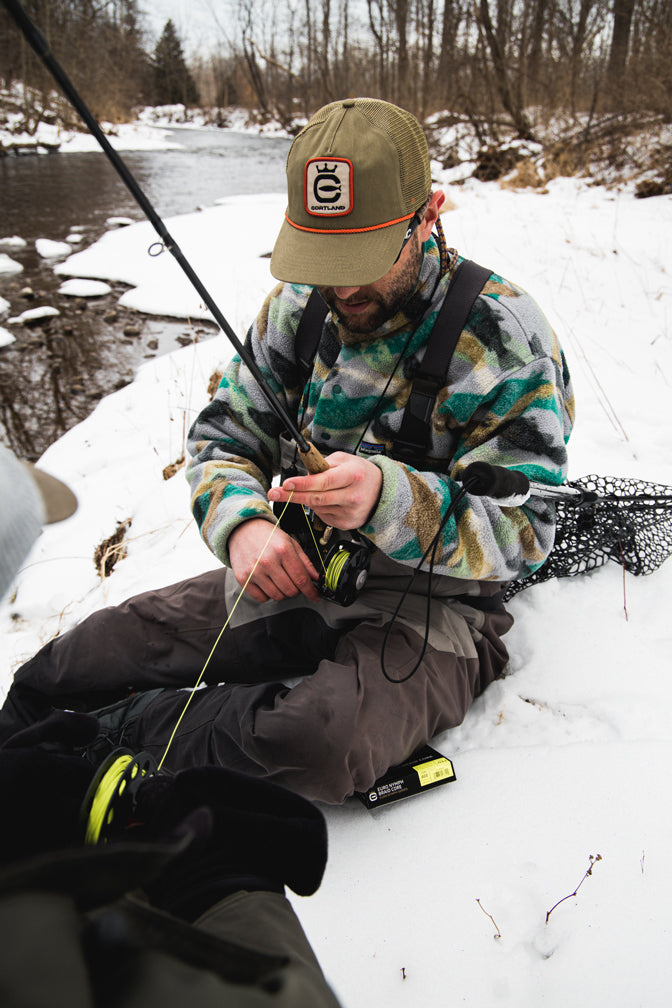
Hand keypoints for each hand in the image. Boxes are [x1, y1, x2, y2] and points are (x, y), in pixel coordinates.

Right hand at [228, 518, 320, 602]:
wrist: (243, 530)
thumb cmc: (268, 537)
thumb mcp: (290, 543)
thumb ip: (305, 562)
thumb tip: (316, 578)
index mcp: (283, 550)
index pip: (301, 579)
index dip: (311, 591)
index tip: (315, 596)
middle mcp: (268, 561)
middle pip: (290, 590)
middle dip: (296, 590)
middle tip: (293, 582)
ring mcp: (254, 571)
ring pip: (277, 596)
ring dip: (282, 592)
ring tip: (279, 580)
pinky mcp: (243, 578)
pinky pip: (261, 598)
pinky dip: (267, 595)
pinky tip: (267, 583)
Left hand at [267, 452, 382, 530]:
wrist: (382, 492)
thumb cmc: (360, 473)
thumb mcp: (344, 460)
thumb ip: (322, 465)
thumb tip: (302, 473)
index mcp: (353, 475)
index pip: (323, 481)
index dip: (303, 484)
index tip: (286, 484)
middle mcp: (353, 495)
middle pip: (316, 498)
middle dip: (292, 496)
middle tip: (274, 493)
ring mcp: (350, 512)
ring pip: (318, 508)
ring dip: (308, 500)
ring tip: (312, 490)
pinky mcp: (347, 523)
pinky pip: (324, 516)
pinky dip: (319, 508)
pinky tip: (327, 500)